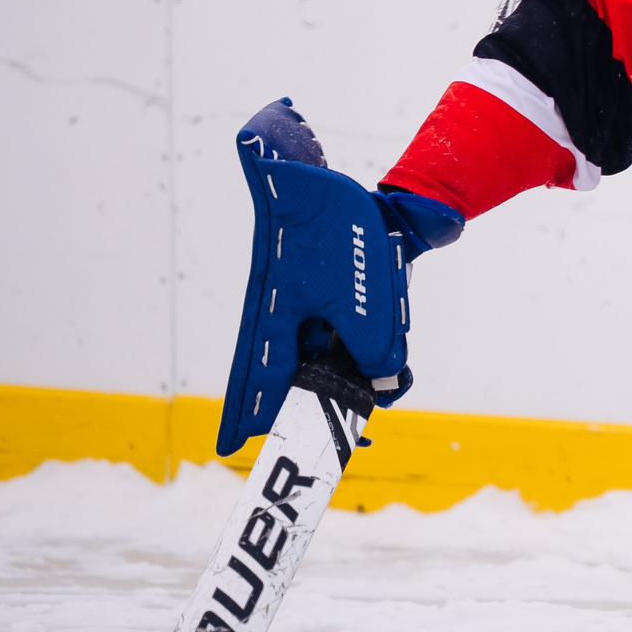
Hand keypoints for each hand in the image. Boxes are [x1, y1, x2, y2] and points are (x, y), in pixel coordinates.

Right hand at [219, 101, 462, 454]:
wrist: (343, 183)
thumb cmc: (336, 231)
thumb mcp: (359, 293)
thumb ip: (368, 343)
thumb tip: (381, 381)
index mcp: (274, 321)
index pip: (258, 379)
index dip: (250, 414)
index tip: (233, 447)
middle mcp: (286, 322)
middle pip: (297, 378)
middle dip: (325, 402)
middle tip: (351, 435)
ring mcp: (312, 312)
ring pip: (331, 360)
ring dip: (359, 376)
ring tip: (392, 384)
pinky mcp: (337, 302)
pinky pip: (352, 339)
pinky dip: (373, 351)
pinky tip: (398, 365)